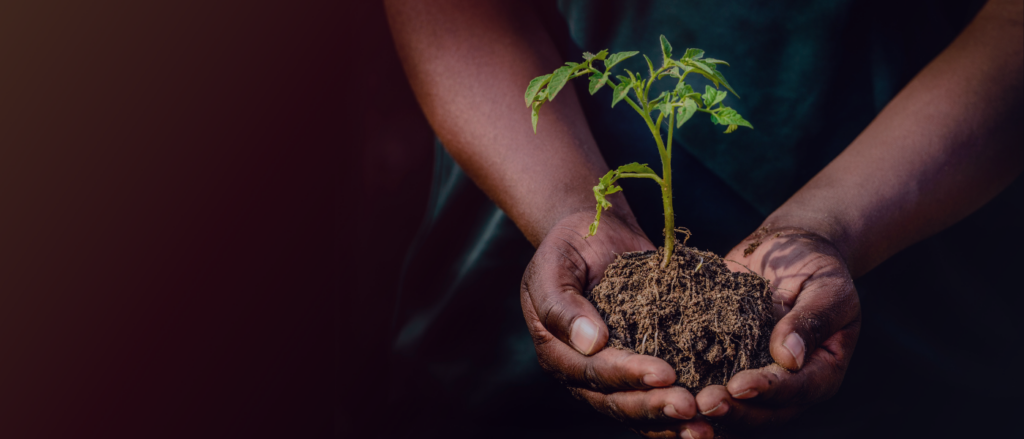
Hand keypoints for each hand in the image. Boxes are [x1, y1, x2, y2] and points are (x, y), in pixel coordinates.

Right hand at [521, 210, 716, 438]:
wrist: (594, 236)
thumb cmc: (569, 248)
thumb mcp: (554, 268)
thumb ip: (562, 306)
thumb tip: (591, 343)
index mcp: (558, 352)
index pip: (593, 371)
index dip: (628, 375)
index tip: (666, 372)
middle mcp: (582, 372)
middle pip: (616, 401)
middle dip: (654, 405)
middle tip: (691, 407)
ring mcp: (611, 375)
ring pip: (638, 409)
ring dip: (670, 421)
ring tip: (705, 426)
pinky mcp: (637, 369)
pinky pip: (655, 396)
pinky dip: (679, 412)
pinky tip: (710, 419)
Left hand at [694, 227, 861, 435]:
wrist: (788, 250)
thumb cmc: (815, 266)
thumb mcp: (826, 287)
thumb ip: (811, 320)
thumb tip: (788, 357)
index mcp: (822, 370)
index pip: (796, 390)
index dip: (767, 391)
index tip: (738, 386)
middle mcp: (789, 384)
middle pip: (764, 412)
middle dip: (734, 411)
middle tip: (703, 402)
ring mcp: (757, 378)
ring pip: (735, 407)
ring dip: (709, 410)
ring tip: (681, 403)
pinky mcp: (728, 364)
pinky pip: (711, 383)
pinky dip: (691, 389)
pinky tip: (665, 389)